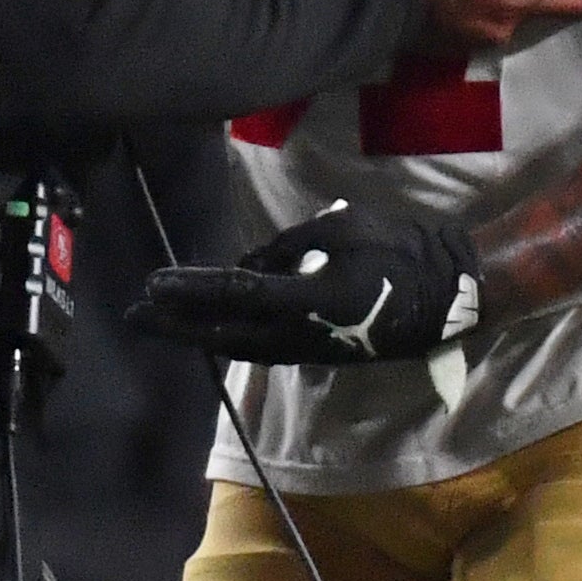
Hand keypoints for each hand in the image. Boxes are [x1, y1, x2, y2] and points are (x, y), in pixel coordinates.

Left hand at [128, 200, 479, 363]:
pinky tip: (211, 329)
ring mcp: (307, 349)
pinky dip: (228, 338)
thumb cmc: (398, 251)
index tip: (152, 283)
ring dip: (196, 334)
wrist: (448, 296)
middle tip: (133, 315)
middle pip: (222, 331)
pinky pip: (261, 348)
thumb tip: (248, 263)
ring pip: (239, 345)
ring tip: (160, 322)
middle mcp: (298, 333)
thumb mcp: (341, 229)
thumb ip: (288, 245)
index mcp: (305, 299)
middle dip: (175, 324)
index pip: (232, 292)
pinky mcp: (317, 352)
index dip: (189, 289)